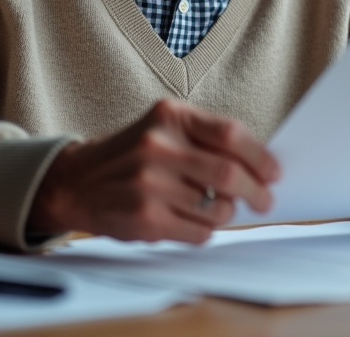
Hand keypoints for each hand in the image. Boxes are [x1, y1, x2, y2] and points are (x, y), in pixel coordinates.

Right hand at [27, 99, 279, 243]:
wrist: (75, 181)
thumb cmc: (132, 155)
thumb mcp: (164, 130)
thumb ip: (206, 140)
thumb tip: (260, 166)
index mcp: (170, 116)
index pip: (231, 134)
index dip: (260, 157)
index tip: (274, 173)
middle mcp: (158, 146)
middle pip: (229, 173)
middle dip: (255, 191)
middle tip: (263, 200)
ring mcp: (149, 183)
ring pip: (217, 208)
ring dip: (225, 213)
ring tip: (216, 209)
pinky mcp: (144, 218)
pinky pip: (199, 233)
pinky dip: (206, 231)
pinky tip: (193, 222)